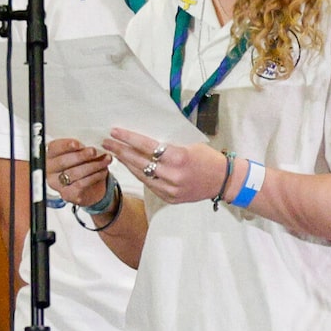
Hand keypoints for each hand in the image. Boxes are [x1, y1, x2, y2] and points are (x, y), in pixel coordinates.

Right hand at [42, 138, 114, 210]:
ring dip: (92, 166)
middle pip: (62, 162)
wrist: (90, 187)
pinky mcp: (66, 194)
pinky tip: (103, 171)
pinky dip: (94, 177)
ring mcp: (57, 183)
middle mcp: (50, 170)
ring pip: (73, 173)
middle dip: (80, 156)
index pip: (54, 148)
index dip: (65, 145)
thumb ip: (83, 147)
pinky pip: (81, 184)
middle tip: (93, 151)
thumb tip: (92, 143)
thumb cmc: (83, 165)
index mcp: (51, 155)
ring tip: (105, 160)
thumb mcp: (82, 153)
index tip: (78, 144)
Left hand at [104, 126, 230, 208]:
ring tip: (115, 153)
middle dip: (120, 151)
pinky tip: (130, 166)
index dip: (128, 139)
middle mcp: (172, 175)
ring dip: (126, 163)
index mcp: (178, 157)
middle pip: (139, 161)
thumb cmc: (208, 158)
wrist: (223, 181)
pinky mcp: (170, 198)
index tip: (115, 132)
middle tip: (106, 142)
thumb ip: (167, 145)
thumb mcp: (189, 145)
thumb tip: (144, 138)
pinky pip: (149, 185)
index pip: (147, 146)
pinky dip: (139, 174)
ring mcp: (170, 189)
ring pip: (141, 175)